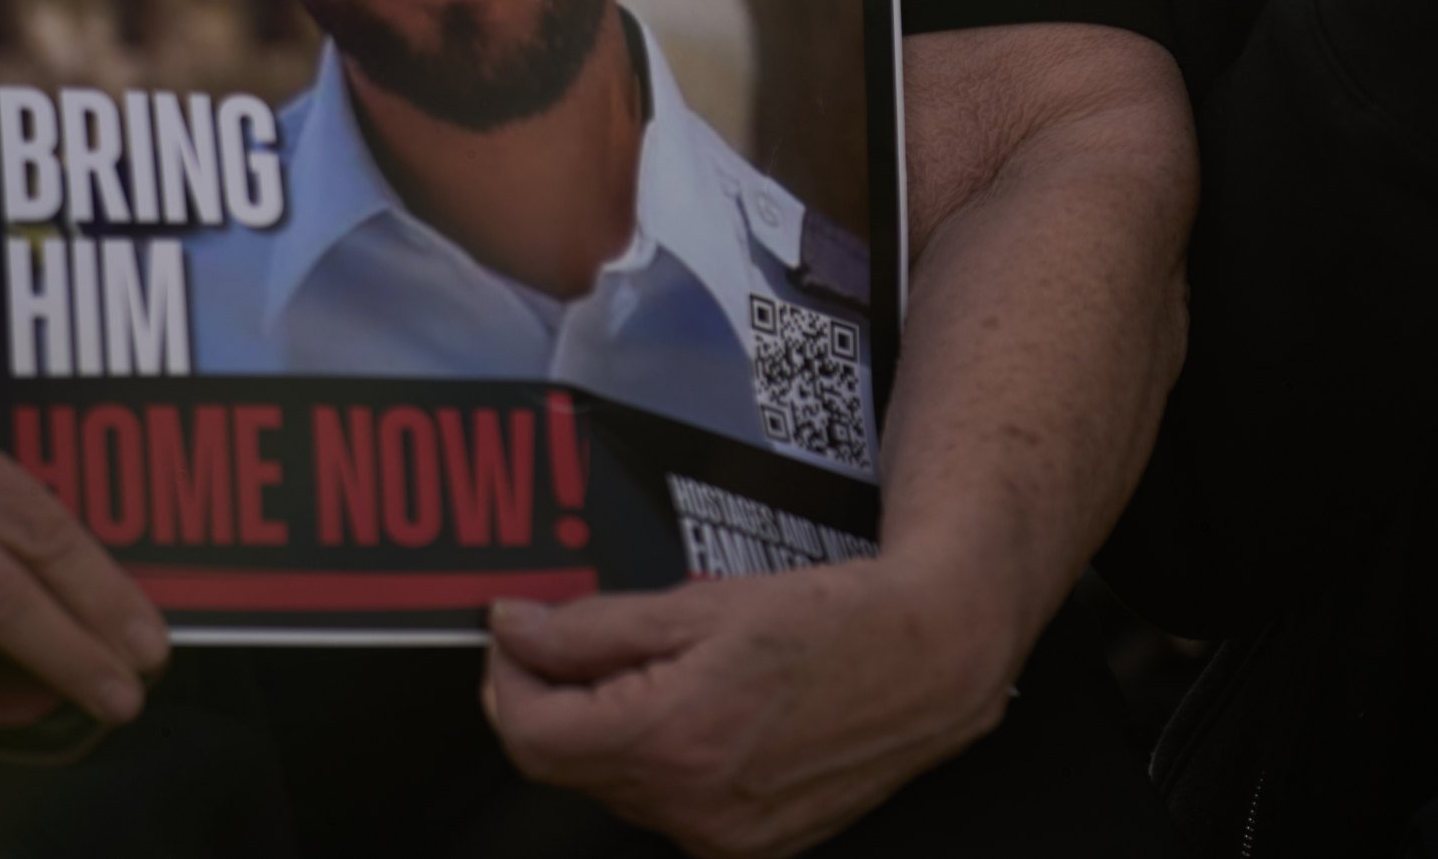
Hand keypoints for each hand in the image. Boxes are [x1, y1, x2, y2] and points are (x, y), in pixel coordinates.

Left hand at [485, 558, 1007, 858]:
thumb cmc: (834, 623)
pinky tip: (702, 711)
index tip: (512, 637)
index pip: (532, 735)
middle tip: (578, 638)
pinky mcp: (747, 850)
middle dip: (559, 699)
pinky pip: (667, 809)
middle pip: (570, 763)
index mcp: (673, 738)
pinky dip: (661, 761)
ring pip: (616, 787)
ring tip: (665, 667)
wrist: (928, 661)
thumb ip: (592, 625)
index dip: (508, 681)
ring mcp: (722, 839)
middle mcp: (693, 806)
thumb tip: (517, 630)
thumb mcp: (699, 603)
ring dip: (610, 730)